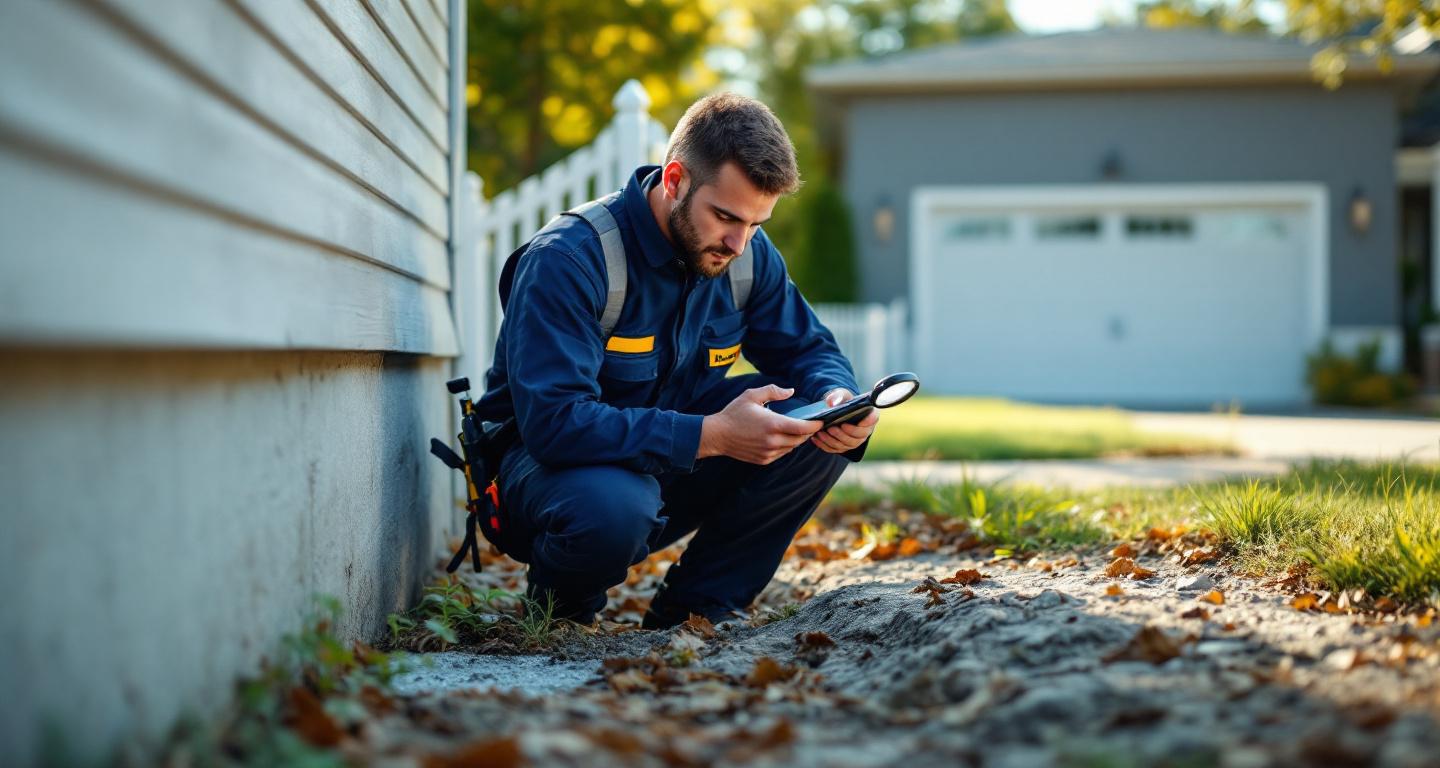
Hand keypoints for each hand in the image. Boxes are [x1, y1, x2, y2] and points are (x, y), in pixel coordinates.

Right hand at [699, 385, 822, 464]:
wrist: (717, 435)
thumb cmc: (734, 413)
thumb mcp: (752, 395)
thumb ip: (773, 391)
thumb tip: (791, 391)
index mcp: (772, 424)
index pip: (802, 428)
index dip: (815, 425)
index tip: (821, 421)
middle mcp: (773, 441)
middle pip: (800, 439)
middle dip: (807, 432)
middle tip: (811, 424)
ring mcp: (769, 452)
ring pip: (792, 447)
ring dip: (796, 439)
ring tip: (797, 430)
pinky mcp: (764, 460)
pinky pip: (782, 453)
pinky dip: (785, 446)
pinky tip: (781, 437)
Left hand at [809, 388, 877, 453]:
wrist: (836, 411)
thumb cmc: (843, 401)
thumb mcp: (841, 395)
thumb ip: (838, 396)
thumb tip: (832, 403)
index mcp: (869, 415)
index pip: (872, 419)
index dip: (866, 422)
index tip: (853, 422)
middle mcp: (864, 430)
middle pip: (858, 437)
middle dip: (843, 434)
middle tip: (831, 428)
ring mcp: (855, 440)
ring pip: (846, 445)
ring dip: (833, 440)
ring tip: (821, 433)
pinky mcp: (844, 446)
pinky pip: (836, 449)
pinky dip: (825, 445)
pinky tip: (816, 438)